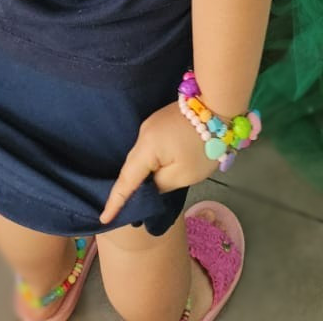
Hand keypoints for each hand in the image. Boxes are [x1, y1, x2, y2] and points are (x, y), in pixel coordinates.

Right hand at [100, 102, 217, 224]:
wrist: (218, 105)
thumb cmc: (203, 145)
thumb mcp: (184, 174)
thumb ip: (161, 184)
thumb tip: (149, 185)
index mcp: (147, 148)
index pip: (126, 180)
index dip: (116, 201)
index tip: (104, 218)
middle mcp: (143, 134)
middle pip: (132, 166)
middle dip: (126, 188)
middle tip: (120, 211)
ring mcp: (151, 125)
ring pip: (141, 156)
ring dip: (139, 174)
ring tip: (136, 194)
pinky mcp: (160, 122)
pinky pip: (148, 147)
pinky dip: (148, 161)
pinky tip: (152, 171)